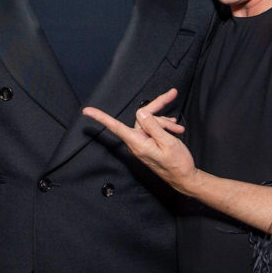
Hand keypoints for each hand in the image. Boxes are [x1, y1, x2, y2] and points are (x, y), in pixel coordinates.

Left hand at [83, 88, 198, 193]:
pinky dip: (164, 127)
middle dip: (159, 109)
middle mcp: (136, 142)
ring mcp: (141, 143)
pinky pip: (152, 129)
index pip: (116, 127)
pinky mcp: (147, 144)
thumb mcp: (168, 142)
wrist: (184, 178)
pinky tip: (175, 129)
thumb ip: (153, 126)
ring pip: (150, 122)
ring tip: (178, 129)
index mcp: (138, 143)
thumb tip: (140, 113)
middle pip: (143, 117)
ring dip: (165, 122)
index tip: (86, 111)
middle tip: (172, 94)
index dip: (101, 118)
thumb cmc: (177, 163)